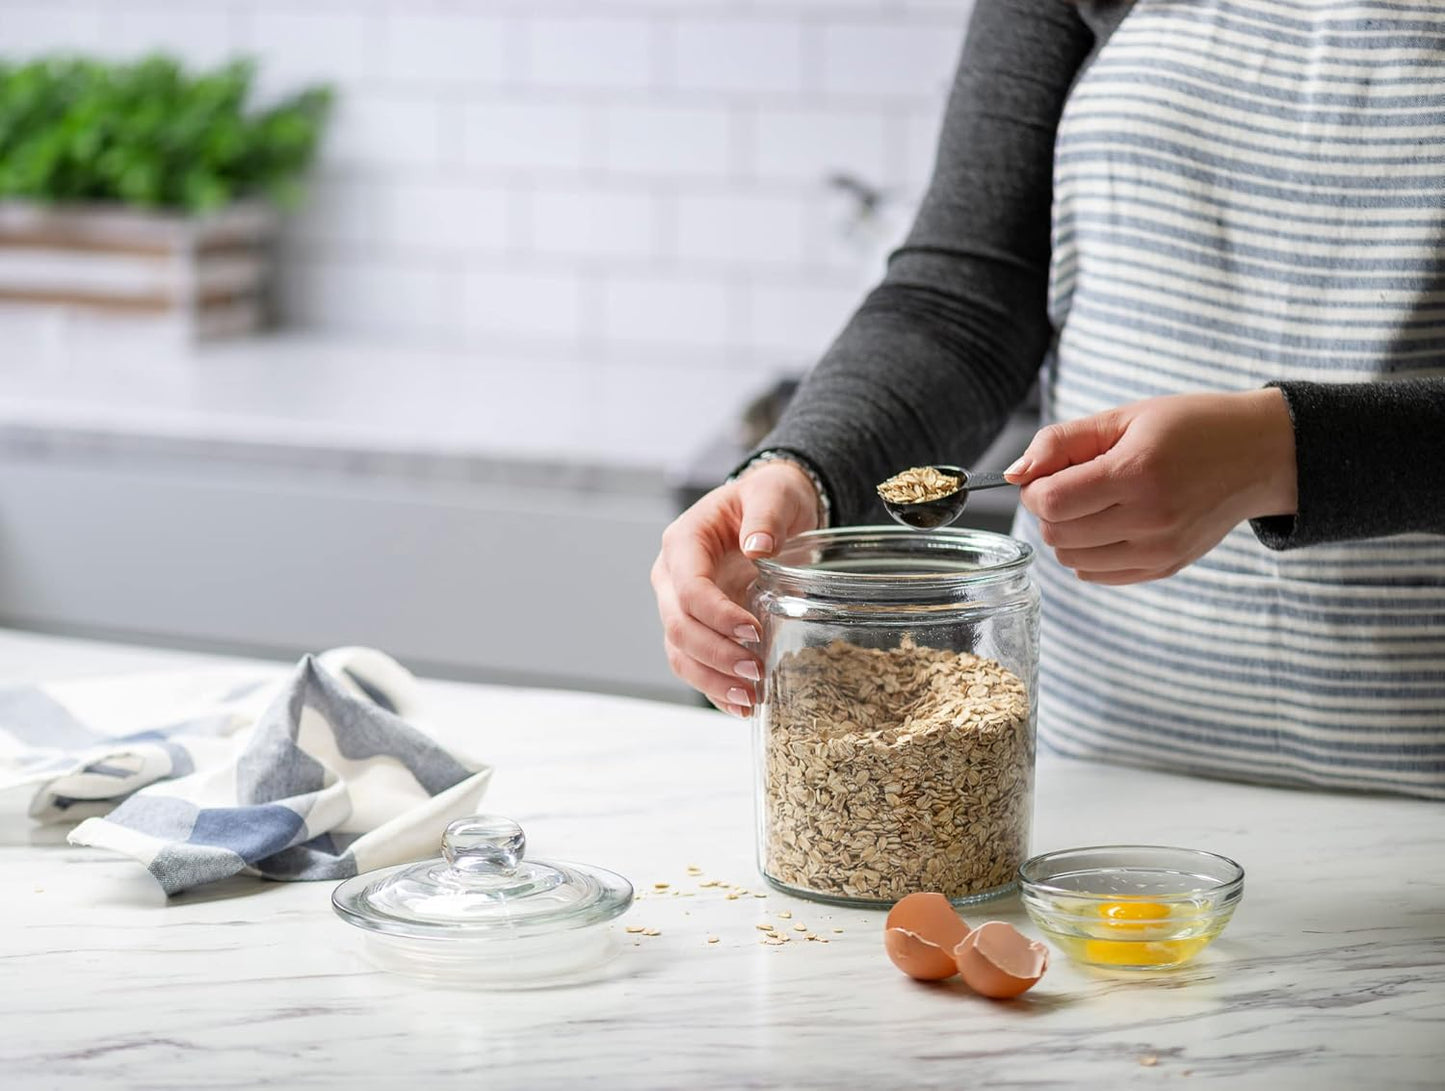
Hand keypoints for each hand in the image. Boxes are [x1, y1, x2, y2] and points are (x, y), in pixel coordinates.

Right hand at [651, 460, 820, 714]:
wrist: (772, 510)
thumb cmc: (769, 497)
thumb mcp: (772, 494)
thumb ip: (765, 516)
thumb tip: (758, 546)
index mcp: (684, 543)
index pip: (688, 588)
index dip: (716, 615)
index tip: (754, 631)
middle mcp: (673, 578)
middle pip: (679, 627)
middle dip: (715, 655)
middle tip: (755, 673)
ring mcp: (682, 606)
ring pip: (680, 653)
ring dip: (711, 681)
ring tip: (749, 700)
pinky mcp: (699, 627)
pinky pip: (695, 664)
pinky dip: (714, 688)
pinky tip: (742, 707)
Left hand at [1004, 390, 1296, 584]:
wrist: (1260, 455)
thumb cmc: (1191, 427)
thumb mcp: (1125, 417)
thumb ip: (1062, 442)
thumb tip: (1015, 473)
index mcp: (1137, 473)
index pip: (1051, 502)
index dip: (1036, 488)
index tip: (1049, 472)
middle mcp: (1149, 518)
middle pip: (1056, 535)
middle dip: (1048, 510)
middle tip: (1072, 484)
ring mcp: (1159, 550)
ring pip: (1072, 559)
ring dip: (1067, 533)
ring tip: (1095, 502)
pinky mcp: (1166, 567)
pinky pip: (1097, 575)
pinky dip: (1089, 553)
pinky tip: (1109, 524)